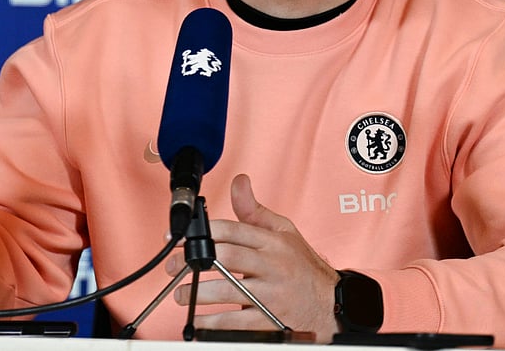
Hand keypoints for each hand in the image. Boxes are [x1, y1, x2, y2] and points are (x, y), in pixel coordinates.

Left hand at [168, 174, 340, 341]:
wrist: (331, 302)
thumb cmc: (303, 266)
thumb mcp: (284, 231)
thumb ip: (254, 210)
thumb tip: (239, 182)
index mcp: (273, 242)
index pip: (233, 230)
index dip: (202, 231)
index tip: (182, 237)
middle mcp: (273, 265)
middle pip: (227, 257)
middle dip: (193, 260)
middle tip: (173, 265)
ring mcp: (271, 293)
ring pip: (229, 289)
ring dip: (198, 292)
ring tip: (181, 293)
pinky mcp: (270, 318)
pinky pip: (236, 320)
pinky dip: (212, 322)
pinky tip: (197, 319)